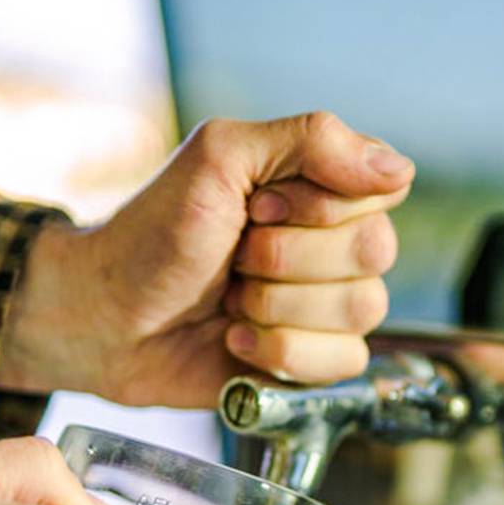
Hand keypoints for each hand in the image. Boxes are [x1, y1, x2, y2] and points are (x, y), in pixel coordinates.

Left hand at [0, 111, 413, 406]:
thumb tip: (397, 167)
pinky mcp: (312, 361)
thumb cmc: (152, 233)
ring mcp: (325, 305)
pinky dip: (279, 353)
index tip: (253, 206)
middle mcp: (333, 244)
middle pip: (376, 252)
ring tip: (230, 301)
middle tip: (234, 256)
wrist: (106, 316)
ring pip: (362, 310)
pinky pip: (342, 363)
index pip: (381, 190)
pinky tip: (236, 342)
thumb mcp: (220, 157)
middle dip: (287, 258)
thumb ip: (310, 140)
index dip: (316, 206)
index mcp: (320, 187)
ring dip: (277, 306)